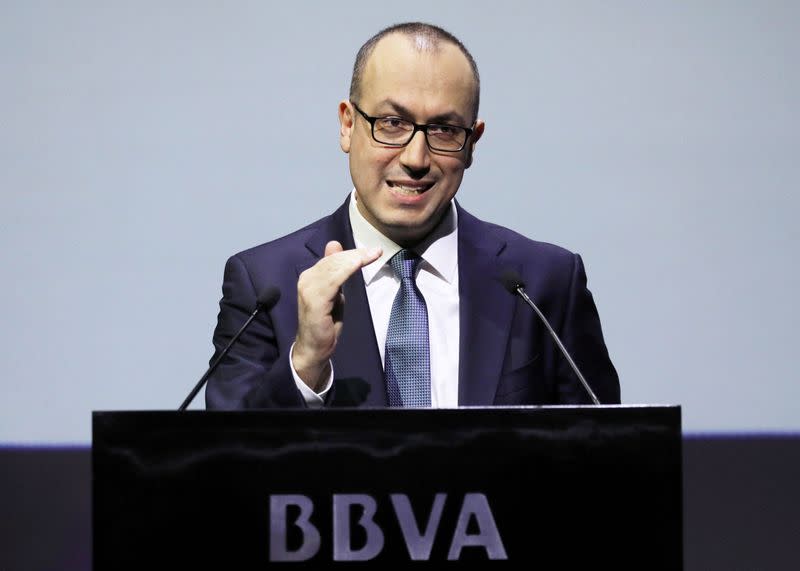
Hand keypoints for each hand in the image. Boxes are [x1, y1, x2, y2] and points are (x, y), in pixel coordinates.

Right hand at [293, 240, 381, 389]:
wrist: (313, 348)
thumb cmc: (325, 323)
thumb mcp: (333, 293)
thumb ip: (334, 272)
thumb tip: (335, 246)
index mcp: (310, 277)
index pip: (333, 259)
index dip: (352, 252)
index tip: (372, 250)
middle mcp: (306, 279)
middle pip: (334, 261)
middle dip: (356, 254)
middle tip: (376, 251)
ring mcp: (308, 289)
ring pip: (334, 267)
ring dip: (354, 259)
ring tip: (371, 255)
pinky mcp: (314, 300)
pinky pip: (332, 280)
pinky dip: (346, 270)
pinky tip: (358, 263)